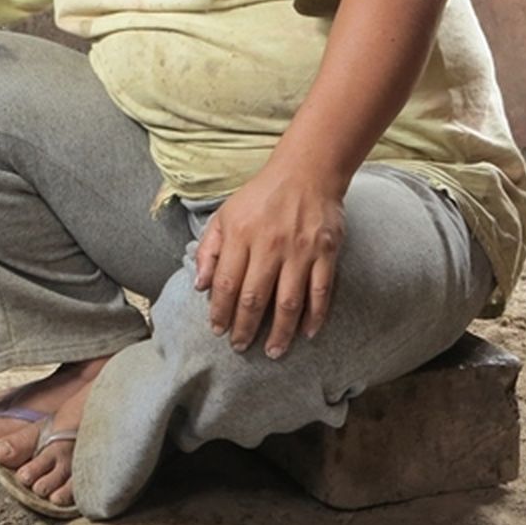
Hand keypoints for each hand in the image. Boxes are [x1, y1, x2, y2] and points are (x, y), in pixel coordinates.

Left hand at [193, 162, 344, 358]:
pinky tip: (306, 334)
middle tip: (240, 347)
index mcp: (240, 235)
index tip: (217, 330)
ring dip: (280, 332)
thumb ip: (209, 249)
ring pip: (288, 302)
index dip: (220, 311)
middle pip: (254, 298)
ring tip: (273, 351)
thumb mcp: (225, 214)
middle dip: (245, 328)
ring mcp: (300, 251)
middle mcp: (269, 245)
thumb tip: (199, 285)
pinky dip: (315, 316)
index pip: (225, 283)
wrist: (306, 172)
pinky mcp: (326, 252)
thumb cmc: (260, 196)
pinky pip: (320, 291)